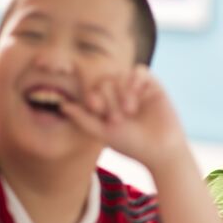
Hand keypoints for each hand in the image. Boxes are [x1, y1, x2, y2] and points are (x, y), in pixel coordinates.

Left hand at [61, 65, 185, 167]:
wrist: (160, 150)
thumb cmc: (132, 145)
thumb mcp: (103, 133)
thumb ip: (83, 119)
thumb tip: (62, 106)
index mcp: (107, 104)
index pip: (93, 89)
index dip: (92, 95)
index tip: (96, 108)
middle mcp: (120, 94)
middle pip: (106, 81)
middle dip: (109, 99)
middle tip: (117, 119)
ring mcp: (136, 88)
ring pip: (121, 75)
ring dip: (122, 92)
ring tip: (129, 111)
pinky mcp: (153, 86)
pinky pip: (140, 71)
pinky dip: (135, 80)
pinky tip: (137, 95)